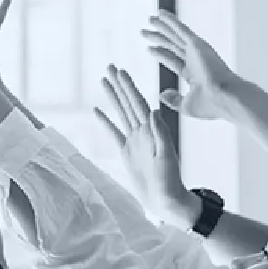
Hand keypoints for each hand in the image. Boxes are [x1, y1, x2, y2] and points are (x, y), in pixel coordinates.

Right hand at [93, 65, 190, 220]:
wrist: (167, 201)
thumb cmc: (171, 181)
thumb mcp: (167, 157)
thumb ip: (161, 134)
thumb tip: (153, 111)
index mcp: (153, 130)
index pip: (138, 103)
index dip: (129, 87)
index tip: (121, 71)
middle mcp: (143, 132)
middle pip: (128, 102)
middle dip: (119, 85)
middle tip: (110, 67)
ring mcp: (134, 141)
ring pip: (121, 113)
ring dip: (113, 97)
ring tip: (103, 81)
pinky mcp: (127, 152)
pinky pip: (114, 132)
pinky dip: (105, 121)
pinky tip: (97, 111)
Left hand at [141, 10, 237, 120]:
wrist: (224, 98)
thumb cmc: (210, 105)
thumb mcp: (186, 105)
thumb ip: (174, 99)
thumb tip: (162, 94)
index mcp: (194, 74)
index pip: (173, 60)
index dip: (161, 54)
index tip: (150, 49)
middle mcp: (195, 60)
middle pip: (172, 45)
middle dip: (159, 38)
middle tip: (145, 31)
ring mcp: (196, 51)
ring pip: (175, 35)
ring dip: (163, 27)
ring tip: (150, 20)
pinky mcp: (197, 44)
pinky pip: (180, 29)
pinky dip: (170, 21)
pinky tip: (160, 14)